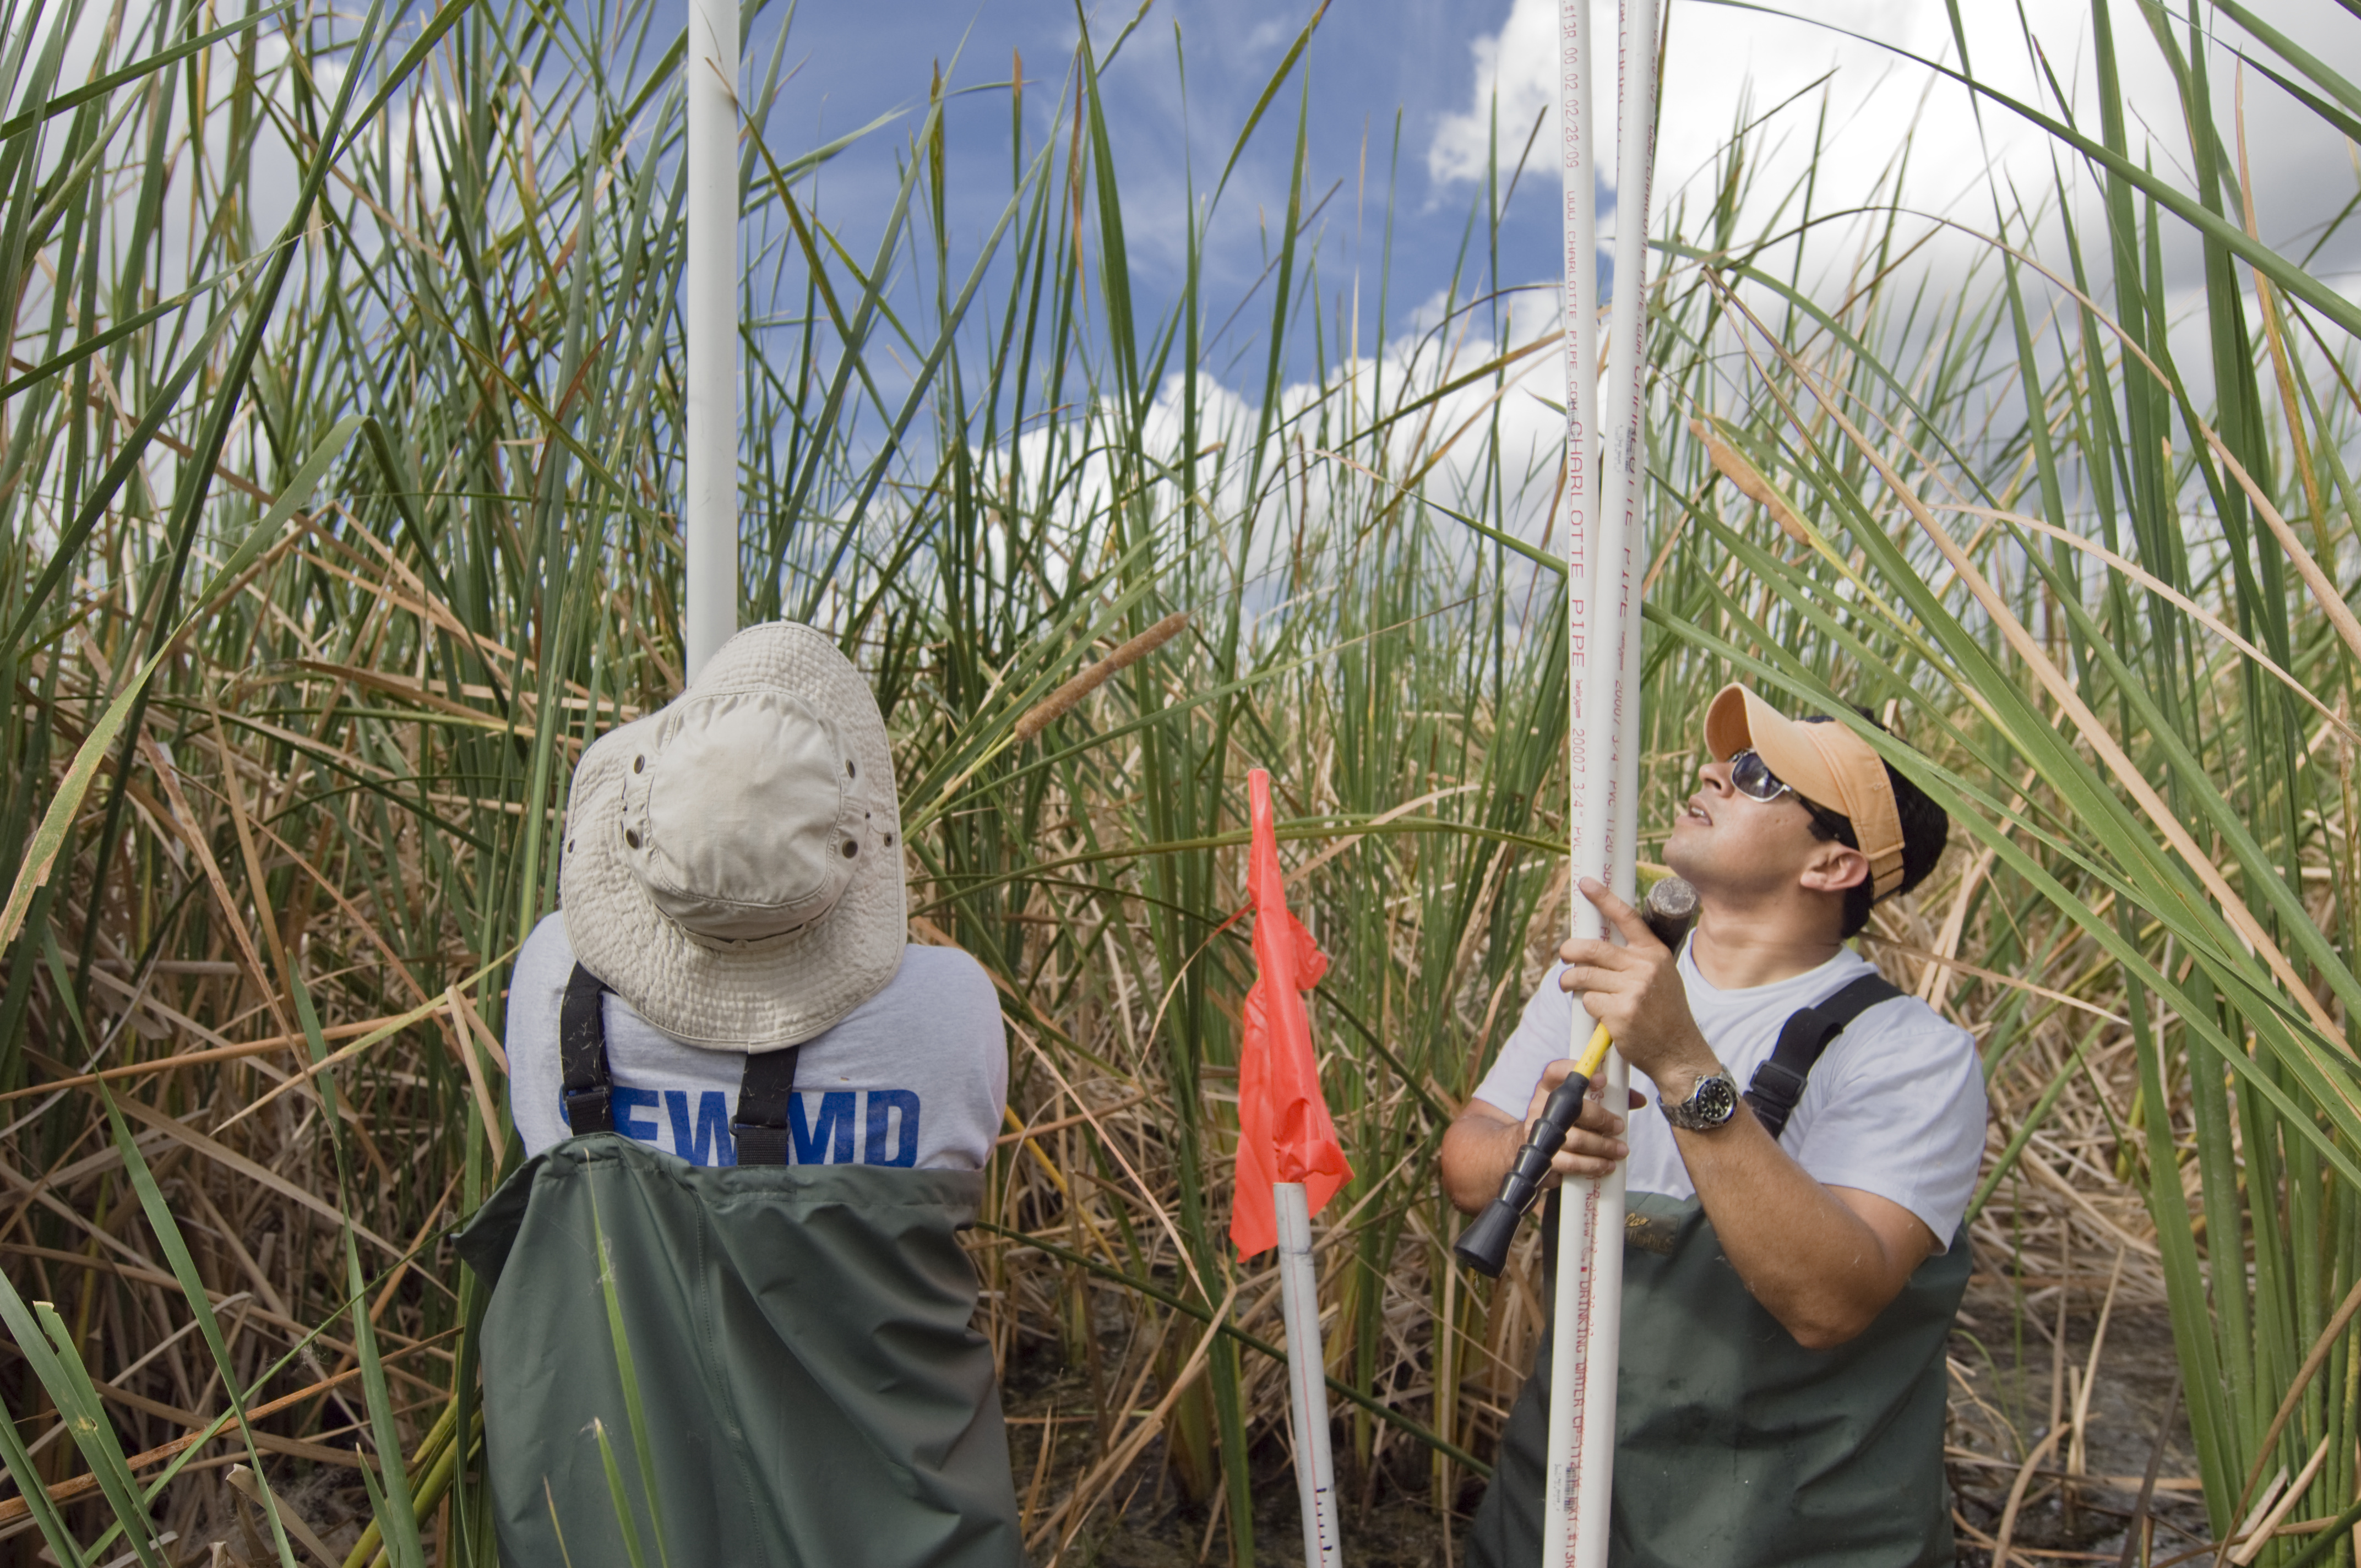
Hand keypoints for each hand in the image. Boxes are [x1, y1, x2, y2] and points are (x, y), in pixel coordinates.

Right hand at [1520, 1057, 1645, 1183]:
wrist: (1534, 1149)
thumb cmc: (1567, 1121)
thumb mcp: (1583, 1104)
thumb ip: (1610, 1098)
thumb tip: (1639, 1099)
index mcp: (1549, 1087)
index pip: (1556, 1071)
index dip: (1576, 1072)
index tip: (1602, 1080)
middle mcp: (1539, 1107)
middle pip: (1571, 1108)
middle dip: (1601, 1118)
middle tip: (1619, 1126)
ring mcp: (1538, 1133)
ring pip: (1575, 1139)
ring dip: (1603, 1146)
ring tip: (1620, 1150)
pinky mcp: (1543, 1158)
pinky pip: (1571, 1162)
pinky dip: (1593, 1165)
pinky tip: (1606, 1165)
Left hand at [1559, 877, 1717, 1094]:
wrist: (1678, 1052)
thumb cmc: (1665, 1014)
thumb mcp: (1661, 977)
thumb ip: (1635, 959)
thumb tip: (1597, 946)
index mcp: (1654, 954)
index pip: (1626, 918)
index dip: (1603, 898)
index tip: (1586, 884)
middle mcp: (1644, 968)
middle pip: (1592, 948)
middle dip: (1570, 951)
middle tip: (1565, 956)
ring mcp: (1632, 990)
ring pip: (1584, 976)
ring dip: (1570, 981)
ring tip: (1570, 986)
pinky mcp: (1620, 1013)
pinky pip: (1589, 1001)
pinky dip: (1587, 1006)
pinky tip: (1599, 1014)